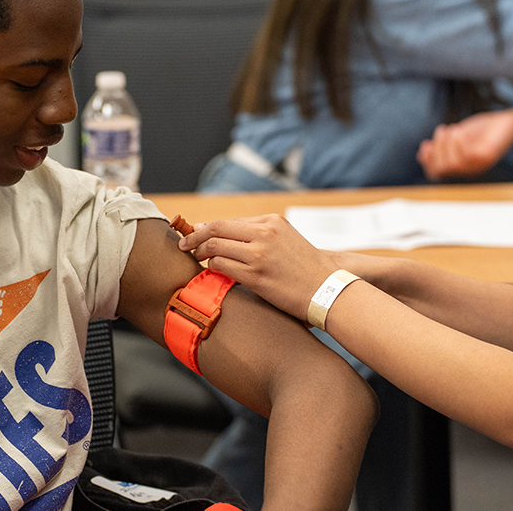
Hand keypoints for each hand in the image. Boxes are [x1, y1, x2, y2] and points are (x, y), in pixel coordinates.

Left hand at [178, 214, 338, 322]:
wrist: (328, 290)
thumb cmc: (306, 269)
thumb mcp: (286, 240)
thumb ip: (258, 234)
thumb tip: (225, 235)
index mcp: (271, 222)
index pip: (228, 222)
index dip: (206, 229)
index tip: (196, 235)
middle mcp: (265, 233)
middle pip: (216, 229)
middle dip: (194, 237)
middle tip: (184, 246)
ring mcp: (260, 254)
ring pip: (214, 247)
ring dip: (200, 254)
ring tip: (196, 261)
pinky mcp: (256, 275)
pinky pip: (221, 266)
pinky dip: (212, 268)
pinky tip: (213, 273)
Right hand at [417, 110, 512, 179]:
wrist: (508, 122)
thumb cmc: (483, 130)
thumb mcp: (458, 137)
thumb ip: (443, 145)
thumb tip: (423, 152)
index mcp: (461, 167)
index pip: (438, 173)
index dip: (427, 162)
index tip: (424, 146)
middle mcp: (469, 170)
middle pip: (442, 168)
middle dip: (436, 149)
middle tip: (441, 131)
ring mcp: (478, 165)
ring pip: (452, 163)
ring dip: (447, 144)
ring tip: (451, 128)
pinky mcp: (486, 157)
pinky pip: (465, 155)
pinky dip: (458, 142)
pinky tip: (460, 131)